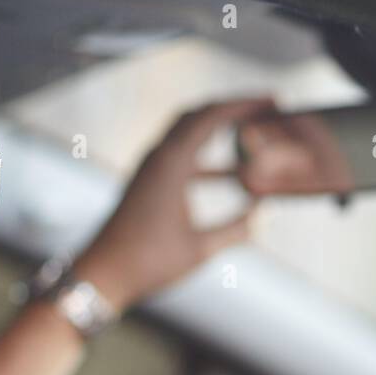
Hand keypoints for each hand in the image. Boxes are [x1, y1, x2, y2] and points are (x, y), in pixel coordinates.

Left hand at [73, 97, 275, 312]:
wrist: (104, 274)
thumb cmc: (148, 263)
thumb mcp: (201, 249)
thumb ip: (235, 229)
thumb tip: (261, 216)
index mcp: (171, 164)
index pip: (211, 117)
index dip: (244, 105)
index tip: (271, 100)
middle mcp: (157, 157)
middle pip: (197, 113)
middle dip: (232, 107)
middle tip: (264, 107)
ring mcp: (150, 167)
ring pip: (187, 131)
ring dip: (217, 125)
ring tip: (250, 130)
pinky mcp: (147, 180)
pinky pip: (181, 153)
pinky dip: (205, 151)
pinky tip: (229, 170)